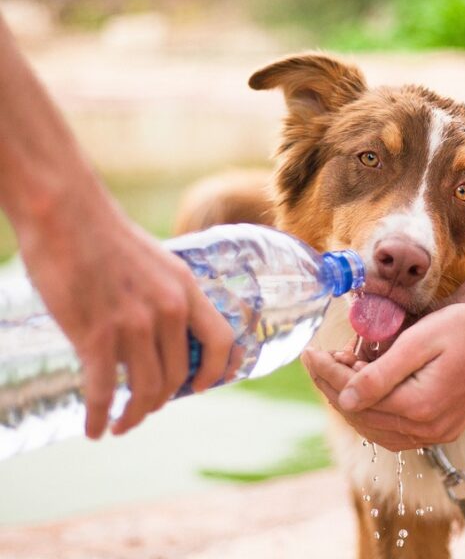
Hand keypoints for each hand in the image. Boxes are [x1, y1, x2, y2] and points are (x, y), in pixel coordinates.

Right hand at [16, 189, 235, 438]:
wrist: (65, 213)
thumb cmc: (105, 236)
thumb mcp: (156, 262)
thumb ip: (166, 296)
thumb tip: (163, 332)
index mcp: (186, 289)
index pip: (221, 341)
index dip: (217, 371)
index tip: (201, 388)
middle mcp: (168, 310)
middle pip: (178, 376)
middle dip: (162, 401)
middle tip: (145, 409)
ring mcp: (134, 324)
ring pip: (145, 389)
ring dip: (134, 415)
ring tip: (121, 424)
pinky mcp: (95, 335)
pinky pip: (104, 391)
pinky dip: (100, 417)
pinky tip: (94, 429)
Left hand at [302, 302, 464, 450]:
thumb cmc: (463, 330)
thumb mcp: (418, 342)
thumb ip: (379, 374)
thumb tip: (344, 398)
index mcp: (418, 407)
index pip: (355, 397)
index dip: (327, 374)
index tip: (309, 353)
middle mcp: (427, 429)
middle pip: (362, 416)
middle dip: (334, 387)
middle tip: (320, 359)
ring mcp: (436, 434)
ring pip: (376, 429)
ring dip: (352, 403)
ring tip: (340, 371)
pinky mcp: (443, 430)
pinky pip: (395, 432)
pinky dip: (374, 414)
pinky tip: (364, 393)